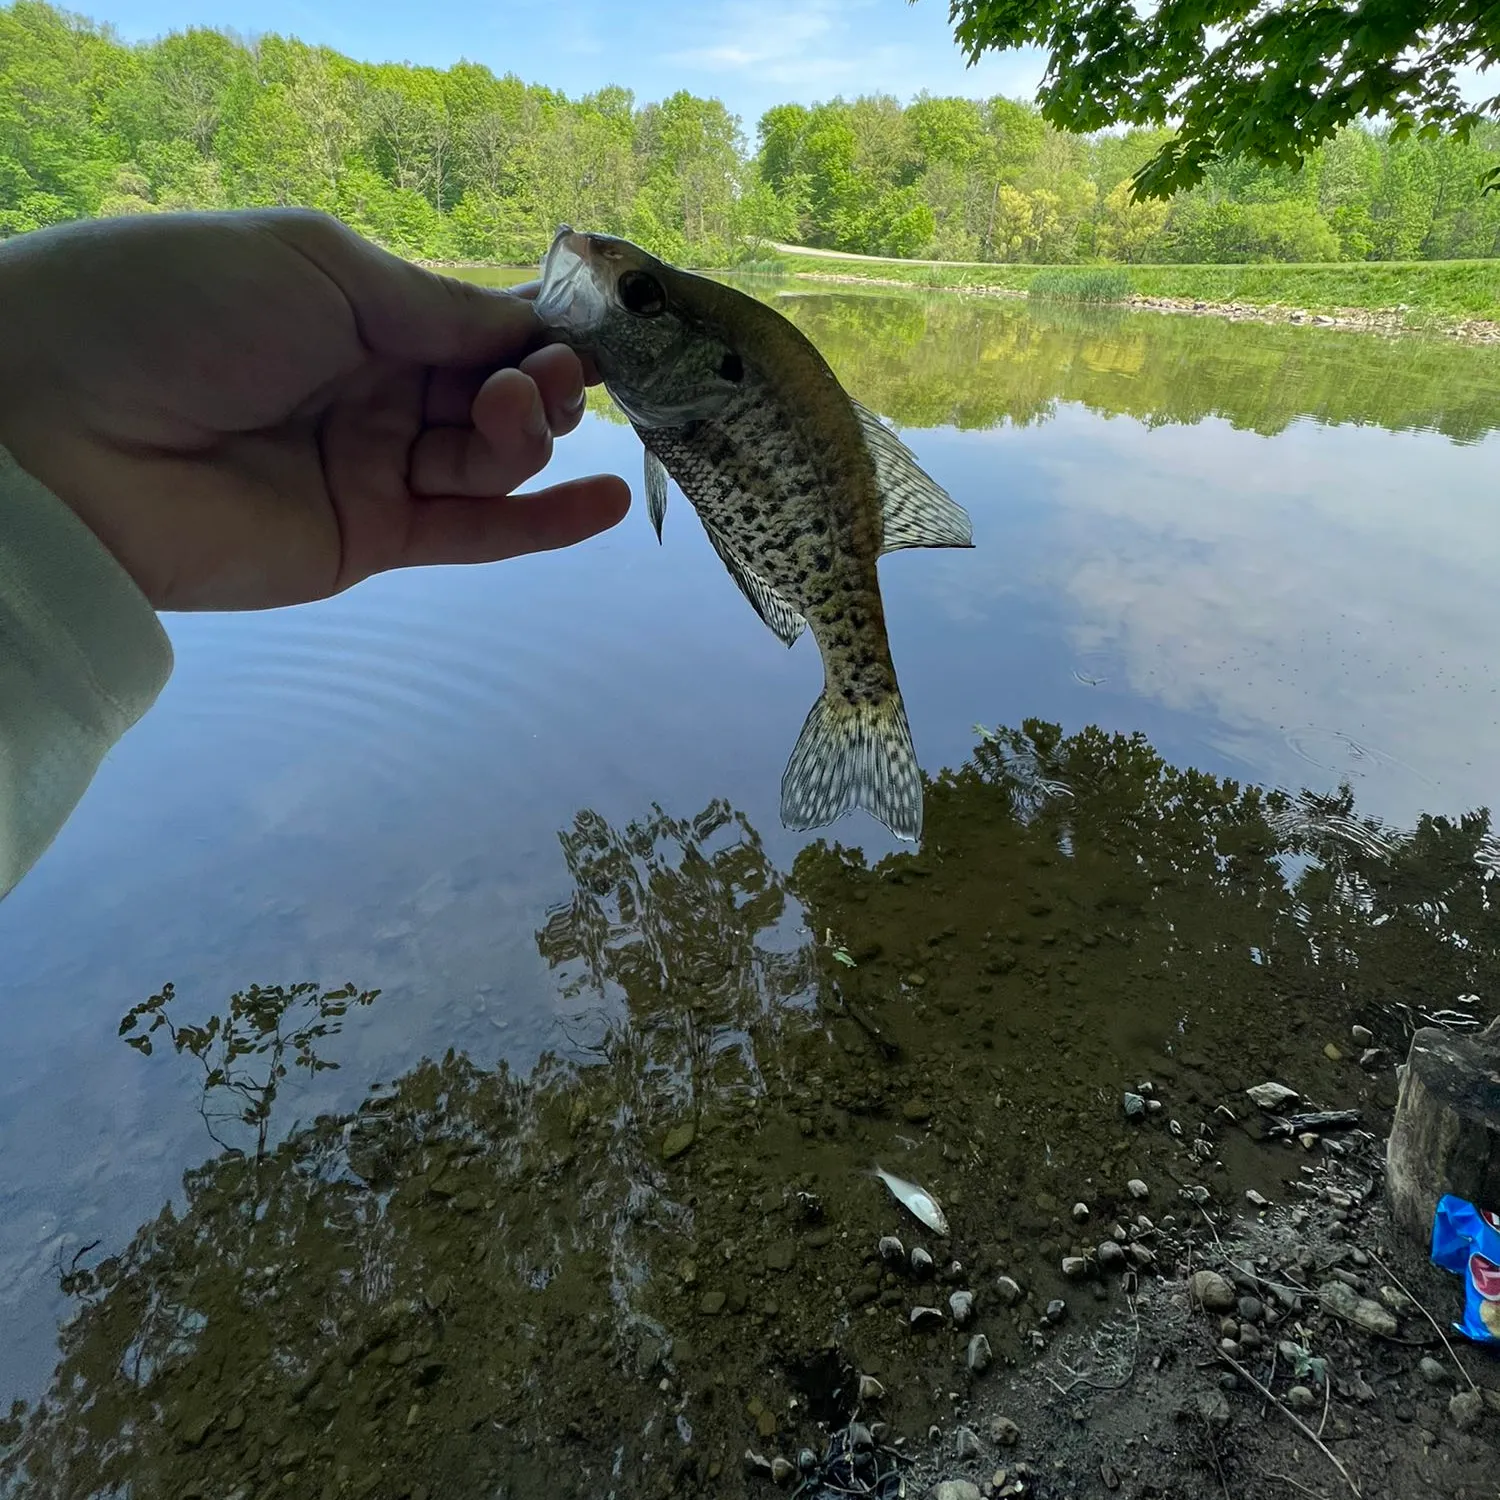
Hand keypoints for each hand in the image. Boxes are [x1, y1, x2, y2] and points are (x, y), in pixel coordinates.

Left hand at [0, 208, 629, 610]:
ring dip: (530, 432)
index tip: (604, 325)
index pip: (476, 320)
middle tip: (548, 376)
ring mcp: (375, 470)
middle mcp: (375, 390)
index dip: (541, 324)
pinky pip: (475, 533)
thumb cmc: (180, 308)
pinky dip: (546, 521)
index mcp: (358, 308)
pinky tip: (609, 501)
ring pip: (492, 459)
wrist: (61, 425)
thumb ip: (435, 309)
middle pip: (496, 390)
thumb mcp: (319, 269)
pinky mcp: (369, 543)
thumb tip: (529, 332)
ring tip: (522, 410)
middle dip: (540, 379)